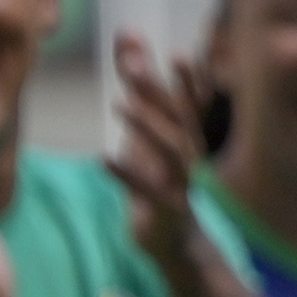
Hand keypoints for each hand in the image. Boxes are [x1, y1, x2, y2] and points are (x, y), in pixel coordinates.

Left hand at [107, 34, 208, 272]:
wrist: (179, 243)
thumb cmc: (162, 184)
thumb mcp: (150, 141)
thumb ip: (144, 101)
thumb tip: (132, 59)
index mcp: (190, 140)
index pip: (192, 104)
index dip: (187, 80)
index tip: (175, 53)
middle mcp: (192, 156)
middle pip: (181, 118)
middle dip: (161, 91)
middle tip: (135, 68)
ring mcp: (182, 183)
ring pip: (172, 150)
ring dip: (148, 126)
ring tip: (120, 104)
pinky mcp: (166, 209)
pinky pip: (145, 190)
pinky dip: (126, 173)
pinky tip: (104, 158)